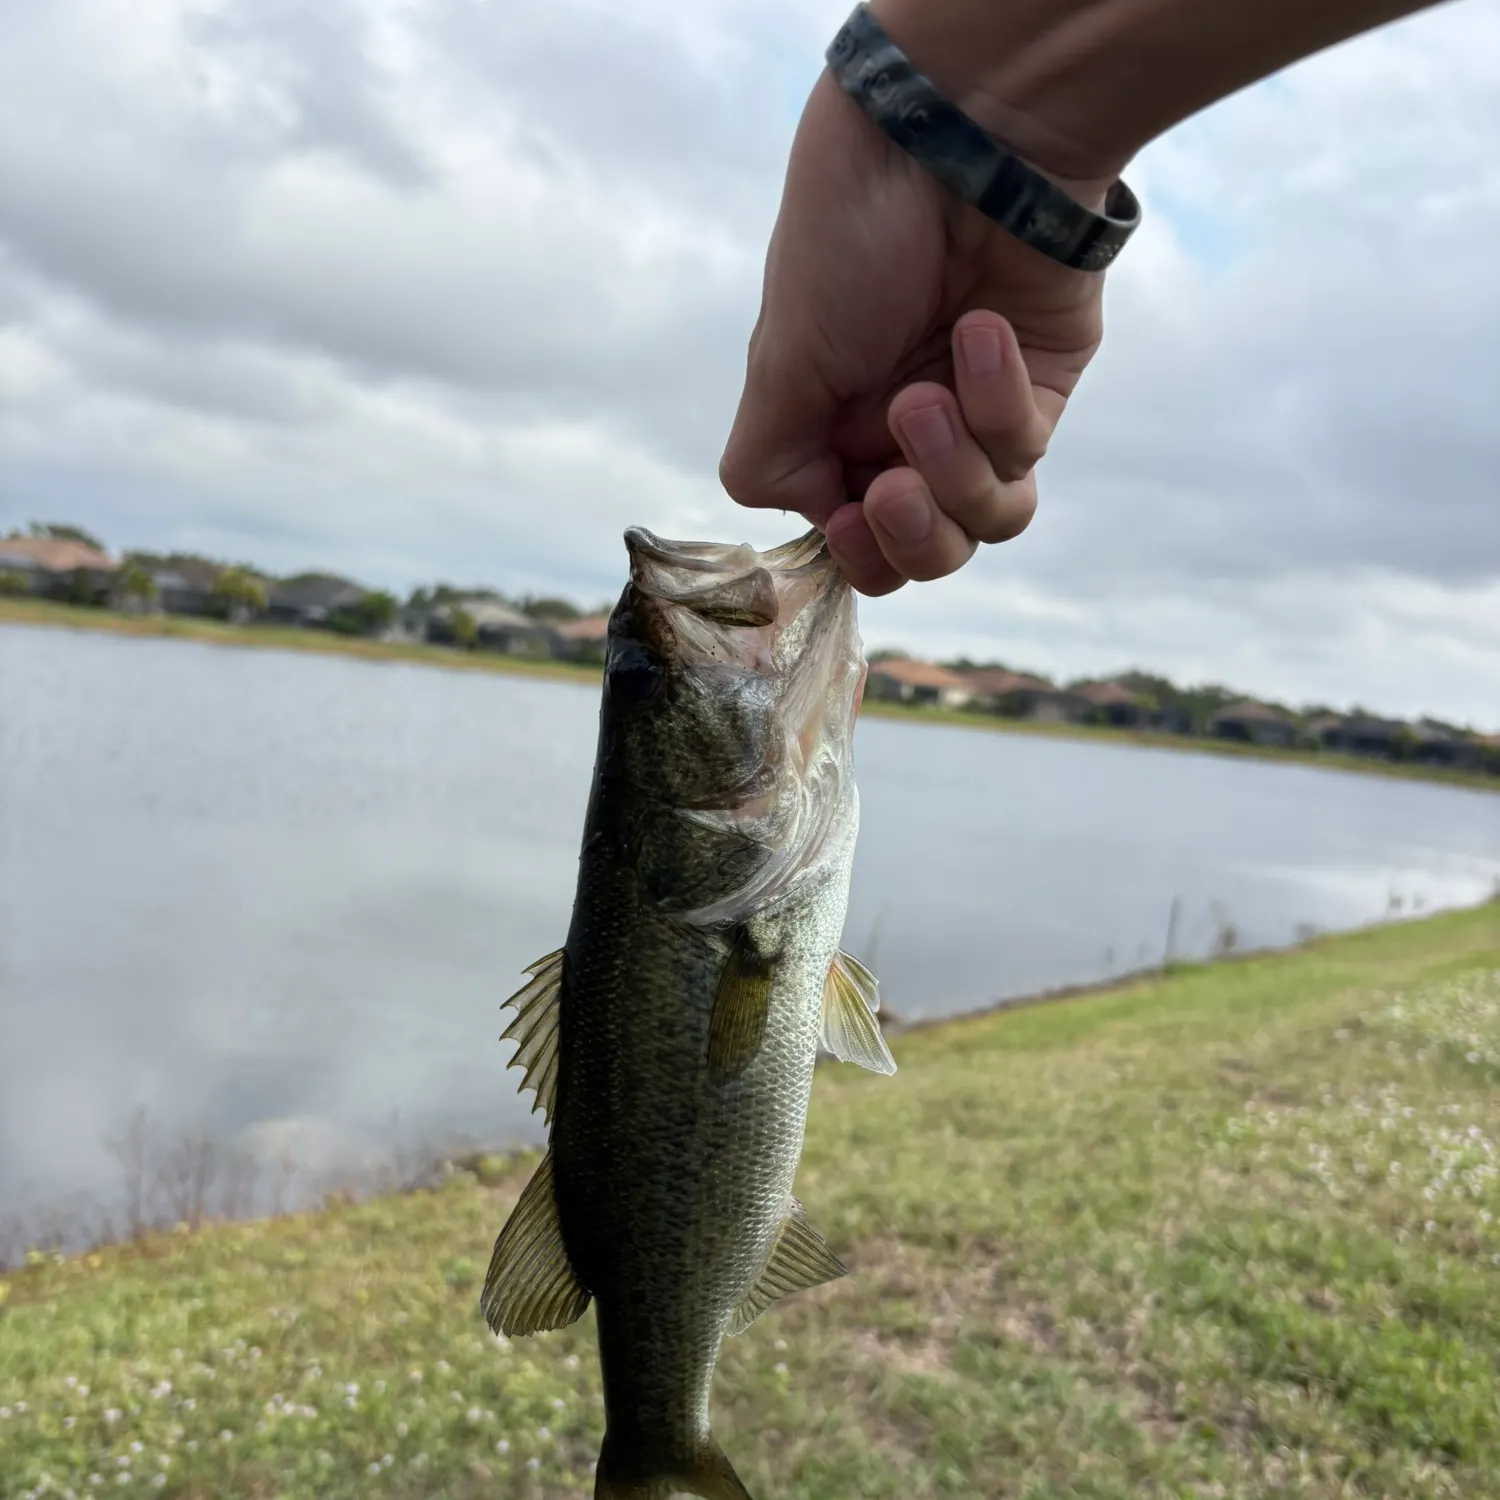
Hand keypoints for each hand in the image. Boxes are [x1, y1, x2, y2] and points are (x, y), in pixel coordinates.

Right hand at [720, 71, 1111, 595]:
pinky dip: (996, 400)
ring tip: (925, 398)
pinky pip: (1026, 446)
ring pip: (990, 519)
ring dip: (953, 472)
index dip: (862, 553)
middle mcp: (906, 436)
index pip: (859, 543)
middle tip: (891, 491)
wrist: (943, 146)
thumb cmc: (844, 247)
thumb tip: (812, 515)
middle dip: (913, 538)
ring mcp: (978, 417)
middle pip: (931, 551)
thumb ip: (771, 460)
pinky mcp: (1040, 390)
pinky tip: (979, 331)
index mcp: (836, 435)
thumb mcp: (779, 364)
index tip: (847, 514)